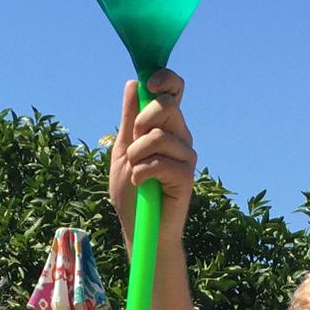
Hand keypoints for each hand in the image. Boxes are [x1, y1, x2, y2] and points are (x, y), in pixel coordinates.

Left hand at [109, 71, 196, 247]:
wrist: (141, 230)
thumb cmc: (132, 193)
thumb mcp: (123, 151)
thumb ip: (128, 120)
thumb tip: (133, 83)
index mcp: (166, 126)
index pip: (174, 90)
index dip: (164, 79)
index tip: (150, 84)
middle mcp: (180, 136)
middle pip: (167, 105)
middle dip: (141, 121)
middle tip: (133, 147)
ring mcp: (186, 156)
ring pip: (159, 136)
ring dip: (137, 156)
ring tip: (136, 173)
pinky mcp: (186, 176)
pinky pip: (160, 161)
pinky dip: (142, 173)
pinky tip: (142, 185)